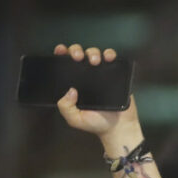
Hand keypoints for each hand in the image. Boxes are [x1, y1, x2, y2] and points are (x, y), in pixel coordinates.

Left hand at [53, 43, 142, 157]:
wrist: (118, 127)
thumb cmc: (96, 124)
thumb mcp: (75, 119)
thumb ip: (66, 108)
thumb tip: (69, 91)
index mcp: (74, 84)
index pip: (65, 66)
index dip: (62, 55)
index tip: (60, 51)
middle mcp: (86, 76)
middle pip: (79, 55)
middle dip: (76, 51)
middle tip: (78, 57)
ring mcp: (100, 73)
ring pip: (94, 53)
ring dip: (93, 52)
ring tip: (94, 61)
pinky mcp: (114, 73)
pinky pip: (111, 58)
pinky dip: (109, 54)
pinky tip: (108, 58)